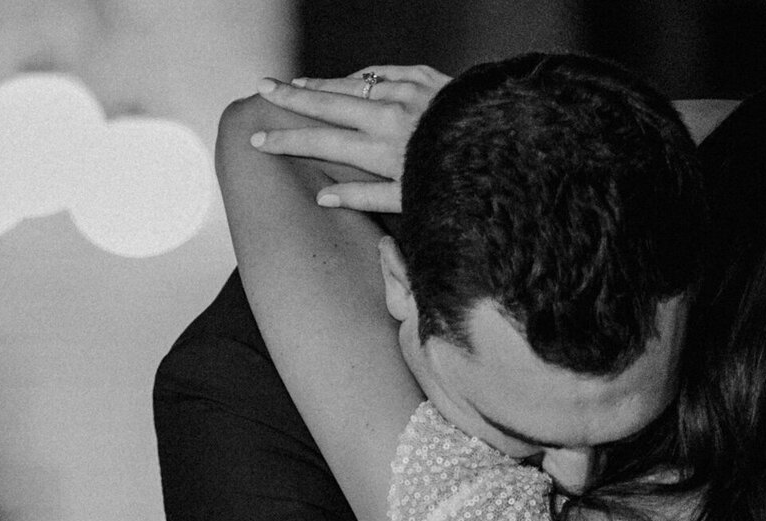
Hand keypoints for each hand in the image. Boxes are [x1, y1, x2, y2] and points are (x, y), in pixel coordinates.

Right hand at [251, 65, 450, 211]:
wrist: (506, 151)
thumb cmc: (458, 187)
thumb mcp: (411, 202)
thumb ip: (364, 197)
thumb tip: (323, 197)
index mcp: (384, 151)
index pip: (321, 144)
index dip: (287, 141)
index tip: (258, 140)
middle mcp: (390, 117)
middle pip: (328, 103)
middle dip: (292, 97)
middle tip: (263, 88)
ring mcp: (408, 92)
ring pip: (353, 83)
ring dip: (322, 83)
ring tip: (296, 84)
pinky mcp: (426, 78)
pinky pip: (385, 73)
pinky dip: (364, 77)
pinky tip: (351, 79)